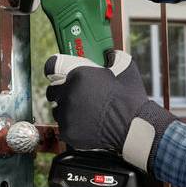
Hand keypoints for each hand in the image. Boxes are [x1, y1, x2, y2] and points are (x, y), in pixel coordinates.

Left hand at [45, 50, 175, 172]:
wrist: (134, 127)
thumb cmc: (130, 98)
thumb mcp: (125, 67)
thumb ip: (112, 56)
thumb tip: (108, 54)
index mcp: (78, 74)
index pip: (51, 67)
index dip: (54, 71)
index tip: (58, 75)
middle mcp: (68, 93)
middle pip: (52, 91)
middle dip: (61, 93)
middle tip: (75, 96)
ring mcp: (67, 114)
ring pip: (57, 110)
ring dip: (66, 110)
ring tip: (84, 113)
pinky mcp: (68, 132)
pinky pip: (64, 127)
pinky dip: (72, 126)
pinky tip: (87, 125)